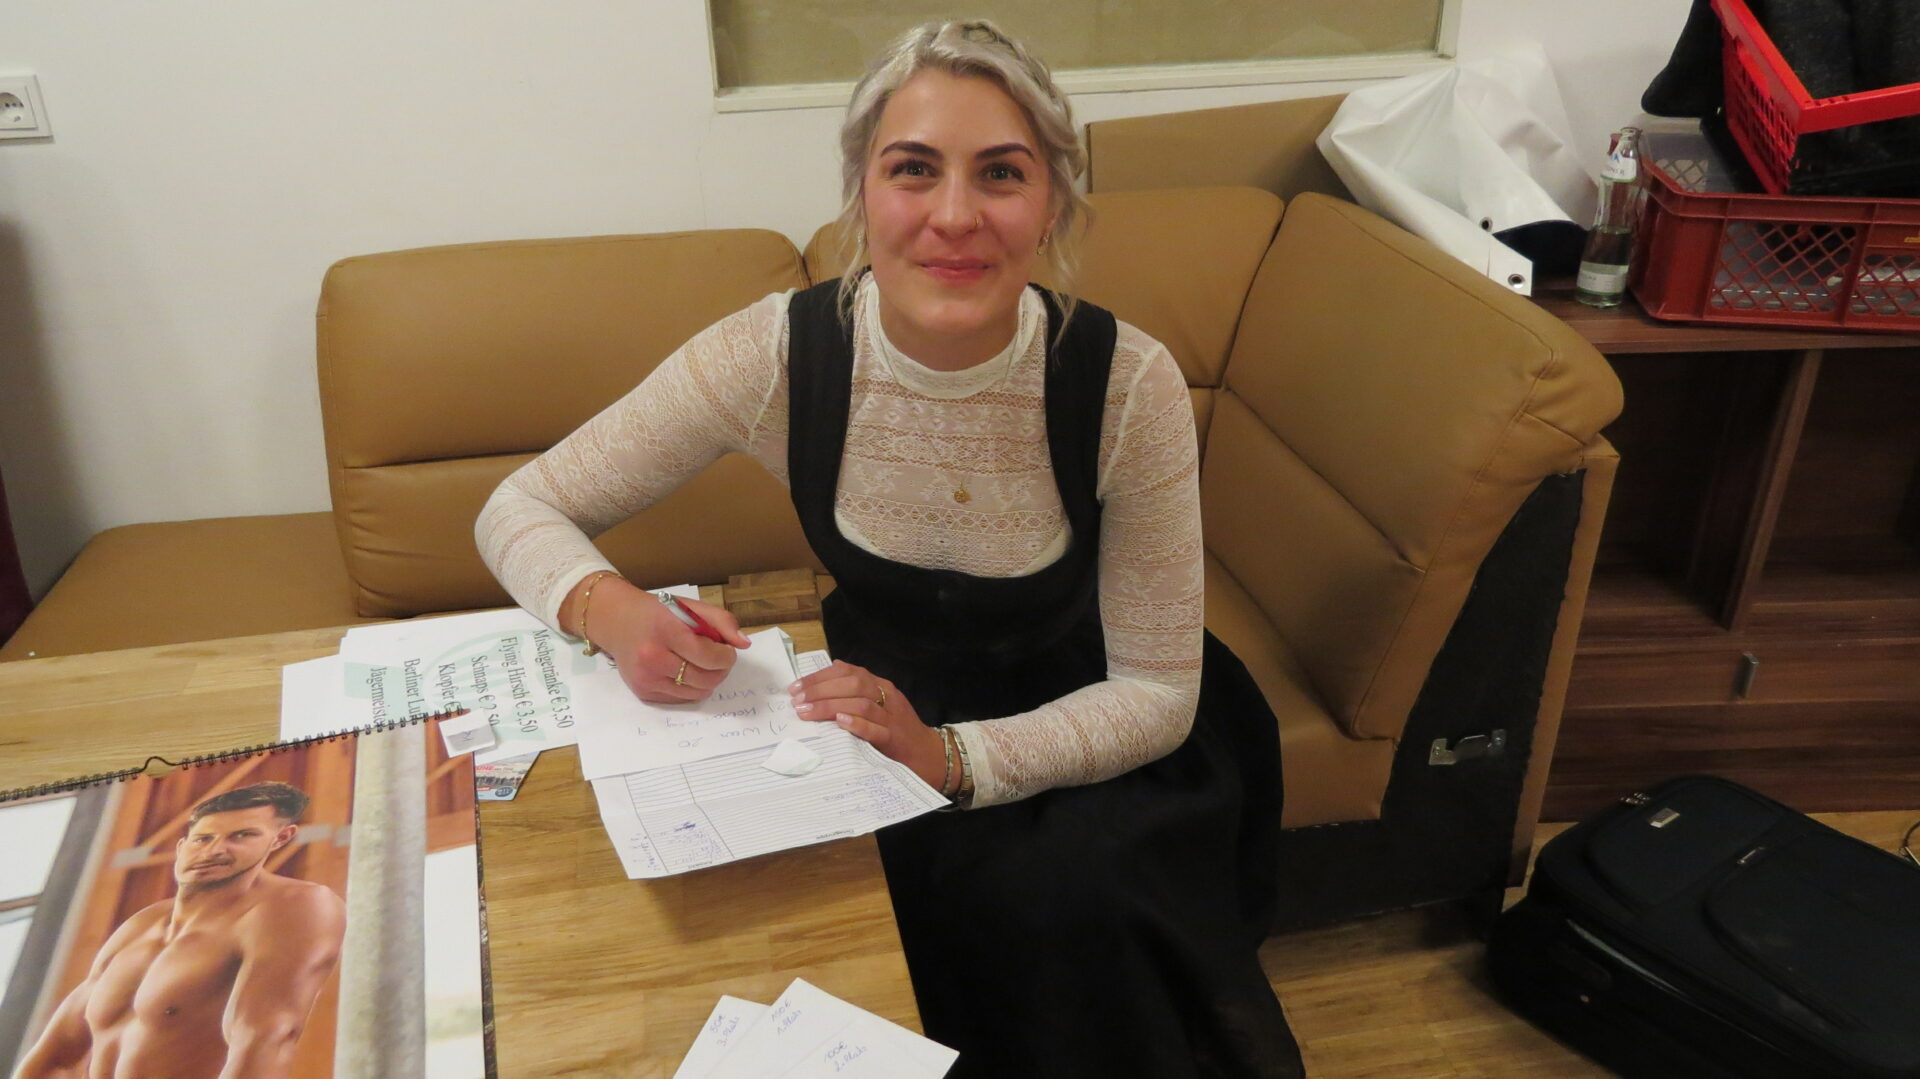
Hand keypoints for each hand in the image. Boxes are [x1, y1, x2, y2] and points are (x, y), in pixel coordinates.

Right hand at [566, 578, 749, 702]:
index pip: (708, 656)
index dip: (726, 657)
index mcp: (666, 630)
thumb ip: (721, 621)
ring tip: (703, 665)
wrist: (617, 622)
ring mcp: (646, 678)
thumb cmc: (658, 613)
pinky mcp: (643, 692)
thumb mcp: (690, 606)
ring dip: (708, 681)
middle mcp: (652, 657)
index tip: (728, 651)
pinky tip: (684, 671)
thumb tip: (744, 644)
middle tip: (719, 659)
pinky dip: (691, 688)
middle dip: (721, 671)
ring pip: (696, 693)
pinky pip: (681, 699)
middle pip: (705, 679)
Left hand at [789, 660, 946, 789]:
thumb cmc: (899, 732)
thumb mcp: (880, 706)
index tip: (796, 688)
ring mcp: (892, 717)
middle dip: (820, 689)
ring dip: (830, 705)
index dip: (820, 677)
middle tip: (797, 701)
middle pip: (853, 683)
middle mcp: (887, 697)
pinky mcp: (895, 739)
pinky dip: (856, 723)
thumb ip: (857, 693)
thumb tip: (826, 679)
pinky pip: (876, 728)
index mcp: (881, 686)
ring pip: (861, 702)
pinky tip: (840, 722)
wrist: (930, 756)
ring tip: (806, 712)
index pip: (848, 671)